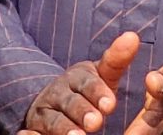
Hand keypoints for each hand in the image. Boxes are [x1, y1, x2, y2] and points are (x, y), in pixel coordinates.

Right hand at [26, 33, 141, 134]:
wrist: (51, 104)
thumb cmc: (85, 91)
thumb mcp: (101, 76)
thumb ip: (116, 60)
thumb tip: (133, 36)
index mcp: (77, 77)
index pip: (87, 82)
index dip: (97, 92)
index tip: (110, 105)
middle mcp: (58, 92)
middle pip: (70, 102)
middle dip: (82, 111)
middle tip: (96, 123)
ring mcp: (44, 111)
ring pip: (52, 119)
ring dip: (63, 128)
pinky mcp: (33, 128)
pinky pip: (29, 132)